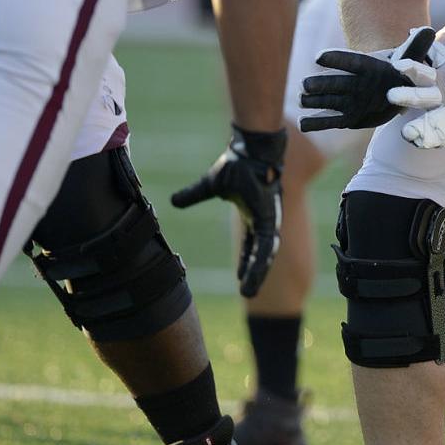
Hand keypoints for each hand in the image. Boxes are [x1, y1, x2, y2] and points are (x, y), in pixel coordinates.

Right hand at [170, 126, 287, 296]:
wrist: (249, 151)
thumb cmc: (236, 164)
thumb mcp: (210, 187)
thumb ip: (194, 196)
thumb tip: (174, 202)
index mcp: (253, 215)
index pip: (251, 245)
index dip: (247, 261)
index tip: (241, 277)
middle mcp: (263, 221)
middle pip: (259, 254)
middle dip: (253, 273)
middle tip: (248, 293)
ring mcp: (269, 221)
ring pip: (265, 255)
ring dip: (257, 274)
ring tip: (249, 293)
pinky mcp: (270, 220)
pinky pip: (266, 246)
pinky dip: (260, 263)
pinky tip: (254, 277)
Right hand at [298, 26, 440, 131]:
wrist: (397, 90)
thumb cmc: (402, 72)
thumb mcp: (412, 59)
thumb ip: (416, 46)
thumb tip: (428, 30)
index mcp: (367, 67)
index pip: (351, 62)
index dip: (336, 60)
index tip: (319, 57)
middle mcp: (353, 83)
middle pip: (334, 83)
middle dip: (320, 83)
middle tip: (306, 85)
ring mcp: (348, 100)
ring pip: (327, 100)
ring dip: (314, 100)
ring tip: (302, 100)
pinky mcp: (347, 118)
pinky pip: (329, 121)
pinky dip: (316, 123)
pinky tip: (303, 124)